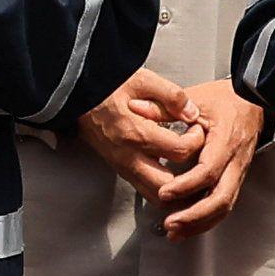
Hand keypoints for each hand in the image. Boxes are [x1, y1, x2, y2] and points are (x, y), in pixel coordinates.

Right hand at [69, 67, 205, 200]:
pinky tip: (173, 179)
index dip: (197, 141)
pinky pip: (144, 191)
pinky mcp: (119, 169)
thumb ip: (171, 95)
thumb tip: (192, 112)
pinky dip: (162, 191)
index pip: (180, 151)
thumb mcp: (141, 79)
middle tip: (198, 162)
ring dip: (175, 192)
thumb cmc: (106, 86)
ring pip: (155, 196)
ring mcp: (122, 166)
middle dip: (190, 179)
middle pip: (169, 186)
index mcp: (136, 133)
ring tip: (191, 178)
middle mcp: (128, 156)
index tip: (197, 129)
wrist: (76, 95)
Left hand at [150, 79, 270, 238]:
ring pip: (224, 206)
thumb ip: (164, 108)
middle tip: (170, 223)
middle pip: (221, 198)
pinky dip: (206, 219)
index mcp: (225, 141)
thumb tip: (135, 109)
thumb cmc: (224, 99)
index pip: (208, 170)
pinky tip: (188, 227)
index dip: (187, 185)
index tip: (165, 192)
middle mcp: (235, 161)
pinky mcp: (235, 179)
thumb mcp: (194, 98)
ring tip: (175, 232)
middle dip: (195, 215)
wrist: (252, 101)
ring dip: (200, 223)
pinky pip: (224, 204)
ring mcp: (238, 172)